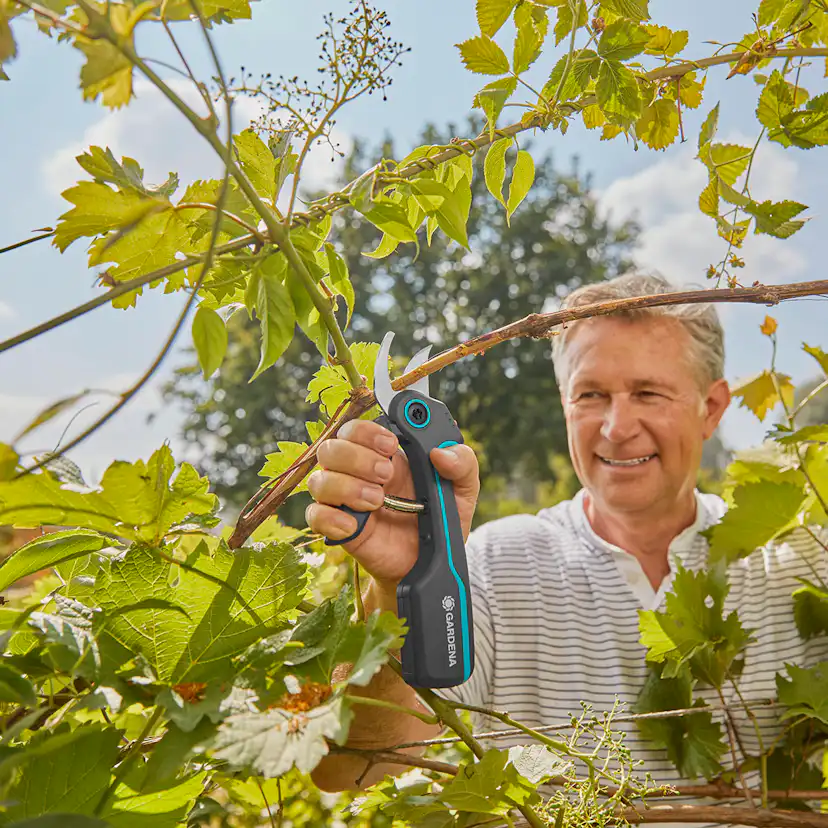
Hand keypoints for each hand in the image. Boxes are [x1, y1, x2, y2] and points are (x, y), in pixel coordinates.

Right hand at [305, 419, 479, 589]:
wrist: (432, 562)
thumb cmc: (442, 518)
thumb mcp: (463, 489)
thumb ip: (463, 462)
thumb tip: (441, 453)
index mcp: (385, 454)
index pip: (357, 428)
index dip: (367, 431)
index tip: (390, 444)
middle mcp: (358, 472)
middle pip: (331, 447)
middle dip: (357, 457)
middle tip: (387, 475)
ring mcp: (346, 499)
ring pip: (319, 479)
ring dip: (346, 487)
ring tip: (377, 501)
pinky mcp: (339, 527)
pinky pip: (314, 515)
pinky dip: (330, 518)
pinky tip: (354, 525)